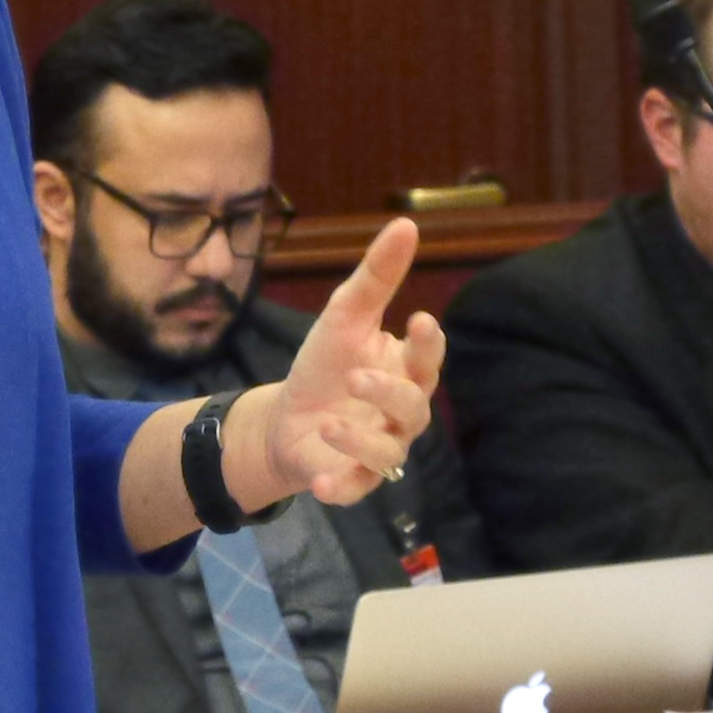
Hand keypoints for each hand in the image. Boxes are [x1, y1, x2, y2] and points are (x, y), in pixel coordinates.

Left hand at [246, 216, 444, 505]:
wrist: (285, 419)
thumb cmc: (325, 365)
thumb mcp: (344, 316)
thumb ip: (376, 277)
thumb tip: (406, 223)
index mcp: (404, 370)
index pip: (427, 358)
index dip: (428, 344)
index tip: (419, 320)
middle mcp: (400, 414)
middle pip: (413, 406)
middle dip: (389, 392)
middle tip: (357, 376)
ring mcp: (379, 450)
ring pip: (388, 451)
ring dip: (360, 440)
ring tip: (330, 423)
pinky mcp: (351, 480)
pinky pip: (355, 489)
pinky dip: (340, 488)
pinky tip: (321, 484)